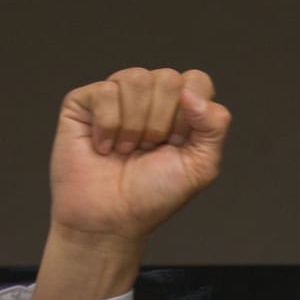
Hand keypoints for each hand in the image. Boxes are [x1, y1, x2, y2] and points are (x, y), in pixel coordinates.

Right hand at [36, 66, 231, 299]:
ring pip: (136, 79)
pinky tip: (103, 147)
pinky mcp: (84, 101)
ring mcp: (116, 95)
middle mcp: (149, 95)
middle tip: (147, 151)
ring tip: (125, 150)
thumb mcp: (200, 166)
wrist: (110, 220)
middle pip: (167, 79)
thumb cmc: (152, 196)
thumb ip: (215, 125)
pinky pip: (105, 91)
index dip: (189, 115)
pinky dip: (107, 126)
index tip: (176, 145)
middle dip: (160, 124)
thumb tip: (191, 93)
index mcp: (179, 107)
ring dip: (133, 126)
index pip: (196, 81)